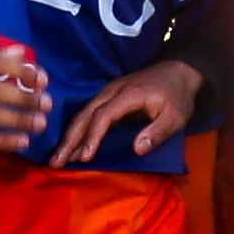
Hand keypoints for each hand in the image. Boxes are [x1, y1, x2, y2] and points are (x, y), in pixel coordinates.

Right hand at [52, 58, 201, 167]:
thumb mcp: (176, 116)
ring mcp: (108, 93)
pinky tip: (72, 145)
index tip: (85, 158)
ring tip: (58, 158)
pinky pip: (88, 114)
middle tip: (55, 162)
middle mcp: (112, 92)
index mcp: (127, 95)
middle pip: (85, 115)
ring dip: (69, 136)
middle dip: (69, 140)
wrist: (178, 72)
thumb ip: (158, 132)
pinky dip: (77, 130)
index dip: (92, 137)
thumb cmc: (177, 96)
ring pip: (82, 114)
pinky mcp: (108, 97)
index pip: (103, 116)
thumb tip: (136, 150)